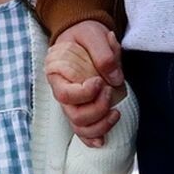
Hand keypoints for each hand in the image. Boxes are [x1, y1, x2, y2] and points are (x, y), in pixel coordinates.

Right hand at [46, 20, 125, 146]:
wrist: (84, 35)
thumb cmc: (84, 34)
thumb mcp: (93, 33)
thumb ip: (103, 52)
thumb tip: (114, 78)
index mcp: (57, 73)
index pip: (64, 94)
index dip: (84, 94)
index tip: (100, 81)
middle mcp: (62, 91)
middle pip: (74, 115)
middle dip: (97, 108)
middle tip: (110, 90)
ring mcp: (72, 103)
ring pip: (79, 127)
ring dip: (100, 125)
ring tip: (115, 113)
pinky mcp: (83, 108)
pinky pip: (83, 131)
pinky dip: (92, 138)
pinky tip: (103, 140)